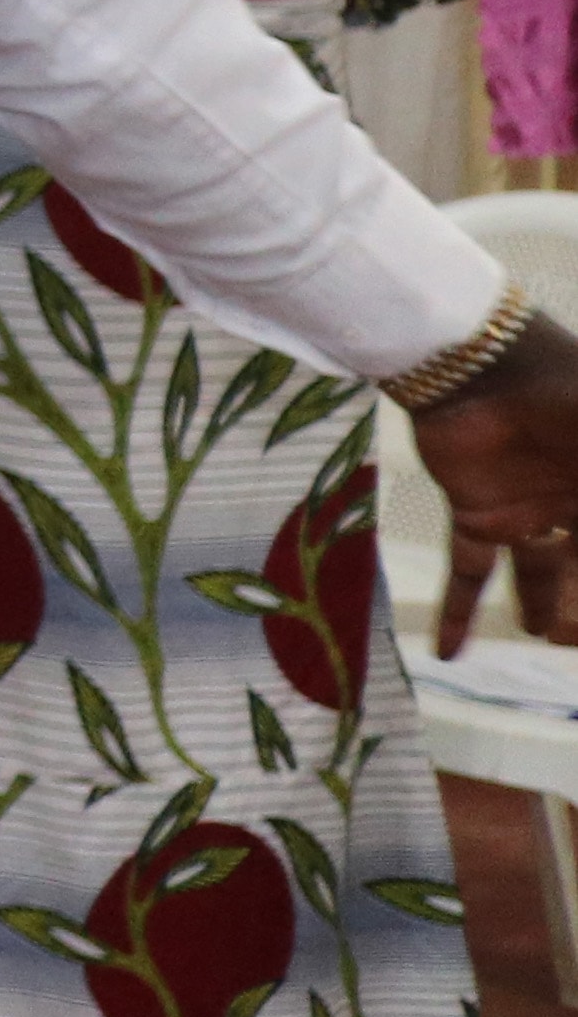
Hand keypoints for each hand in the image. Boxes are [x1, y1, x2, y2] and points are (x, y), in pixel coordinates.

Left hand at [413, 316, 577, 654]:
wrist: (482, 363)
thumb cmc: (564, 395)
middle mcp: (574, 505)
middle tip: (570, 644)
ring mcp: (526, 512)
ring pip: (538, 575)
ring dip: (540, 609)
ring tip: (545, 638)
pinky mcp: (476, 513)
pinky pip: (469, 570)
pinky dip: (459, 612)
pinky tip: (451, 652)